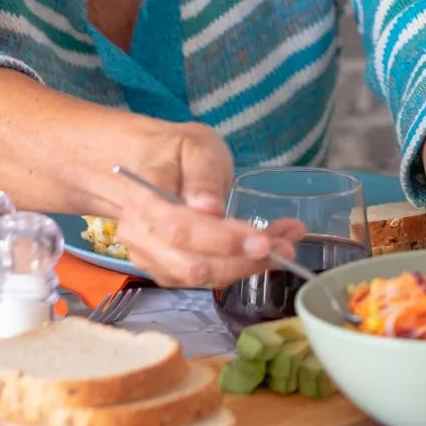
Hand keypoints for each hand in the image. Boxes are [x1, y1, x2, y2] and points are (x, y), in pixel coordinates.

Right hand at [112, 123, 304, 288]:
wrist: (149, 162)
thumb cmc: (175, 150)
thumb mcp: (196, 147)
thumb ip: (203, 176)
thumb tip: (209, 209)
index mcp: (144, 198)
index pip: (180, 230)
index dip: (222, 241)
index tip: (262, 242)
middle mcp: (139, 235)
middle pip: (190, 264)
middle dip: (243, 261)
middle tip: (286, 247)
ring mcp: (148, 256)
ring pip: (199, 276)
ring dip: (247, 266)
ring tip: (285, 244)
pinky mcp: (164, 268)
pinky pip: (202, 278)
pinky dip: (238, 268)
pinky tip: (267, 250)